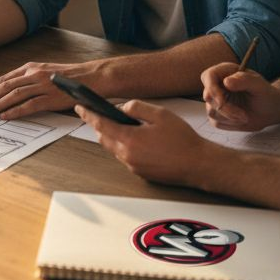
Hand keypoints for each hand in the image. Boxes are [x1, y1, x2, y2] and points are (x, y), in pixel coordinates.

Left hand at [0, 60, 98, 118]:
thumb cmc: (69, 77)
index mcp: (31, 67)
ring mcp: (42, 86)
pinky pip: (29, 105)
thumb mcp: (45, 71)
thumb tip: (11, 90)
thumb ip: (29, 78)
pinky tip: (5, 116)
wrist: (90, 77)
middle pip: (5, 86)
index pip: (5, 79)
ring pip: (14, 95)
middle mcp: (34, 75)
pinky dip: (15, 111)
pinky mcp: (51, 98)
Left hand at [78, 100, 213, 184]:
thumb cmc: (183, 139)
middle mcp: (127, 155)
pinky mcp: (141, 173)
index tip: (79, 107)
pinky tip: (134, 138)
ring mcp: (133, 166)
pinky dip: (124, 146)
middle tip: (98, 113)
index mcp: (130, 139)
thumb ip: (138, 108)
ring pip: (114, 148)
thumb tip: (123, 109)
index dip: (88, 114)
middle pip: (104, 138)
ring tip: (119, 124)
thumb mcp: (161, 114)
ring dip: (112, 136)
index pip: (101, 124)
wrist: (199, 165)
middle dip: (100, 125)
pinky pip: (125, 157)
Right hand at [200, 61, 279, 131]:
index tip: (222, 101)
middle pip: (209, 97)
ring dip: (230, 117)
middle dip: (226, 109)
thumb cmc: (265, 94)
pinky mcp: (217, 114)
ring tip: (245, 116)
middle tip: (244, 115)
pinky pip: (216, 122)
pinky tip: (241, 119)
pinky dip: (230, 124)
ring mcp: (215, 100)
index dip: (211, 88)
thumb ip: (245, 80)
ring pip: (211, 112)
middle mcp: (217, 85)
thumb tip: (226, 81)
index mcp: (225, 72)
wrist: (270, 110)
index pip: (208, 76)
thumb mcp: (260, 86)